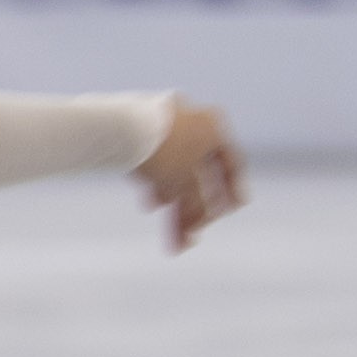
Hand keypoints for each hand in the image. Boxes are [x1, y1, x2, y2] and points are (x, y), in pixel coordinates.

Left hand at [135, 100, 245, 251]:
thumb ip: (196, 207)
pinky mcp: (144, 128)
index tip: (236, 208)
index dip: (234, 189)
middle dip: (194, 208)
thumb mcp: (185, 184)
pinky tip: (149, 204)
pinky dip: (158, 184)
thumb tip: (194, 231)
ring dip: (174, 201)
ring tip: (167, 225)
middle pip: (199, 173)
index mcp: (214, 127)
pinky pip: (158, 161)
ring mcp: (168, 123)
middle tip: (189, 235)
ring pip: (176, 170)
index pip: (232, 163)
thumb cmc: (162, 151)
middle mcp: (194, 121)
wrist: (121, 127)